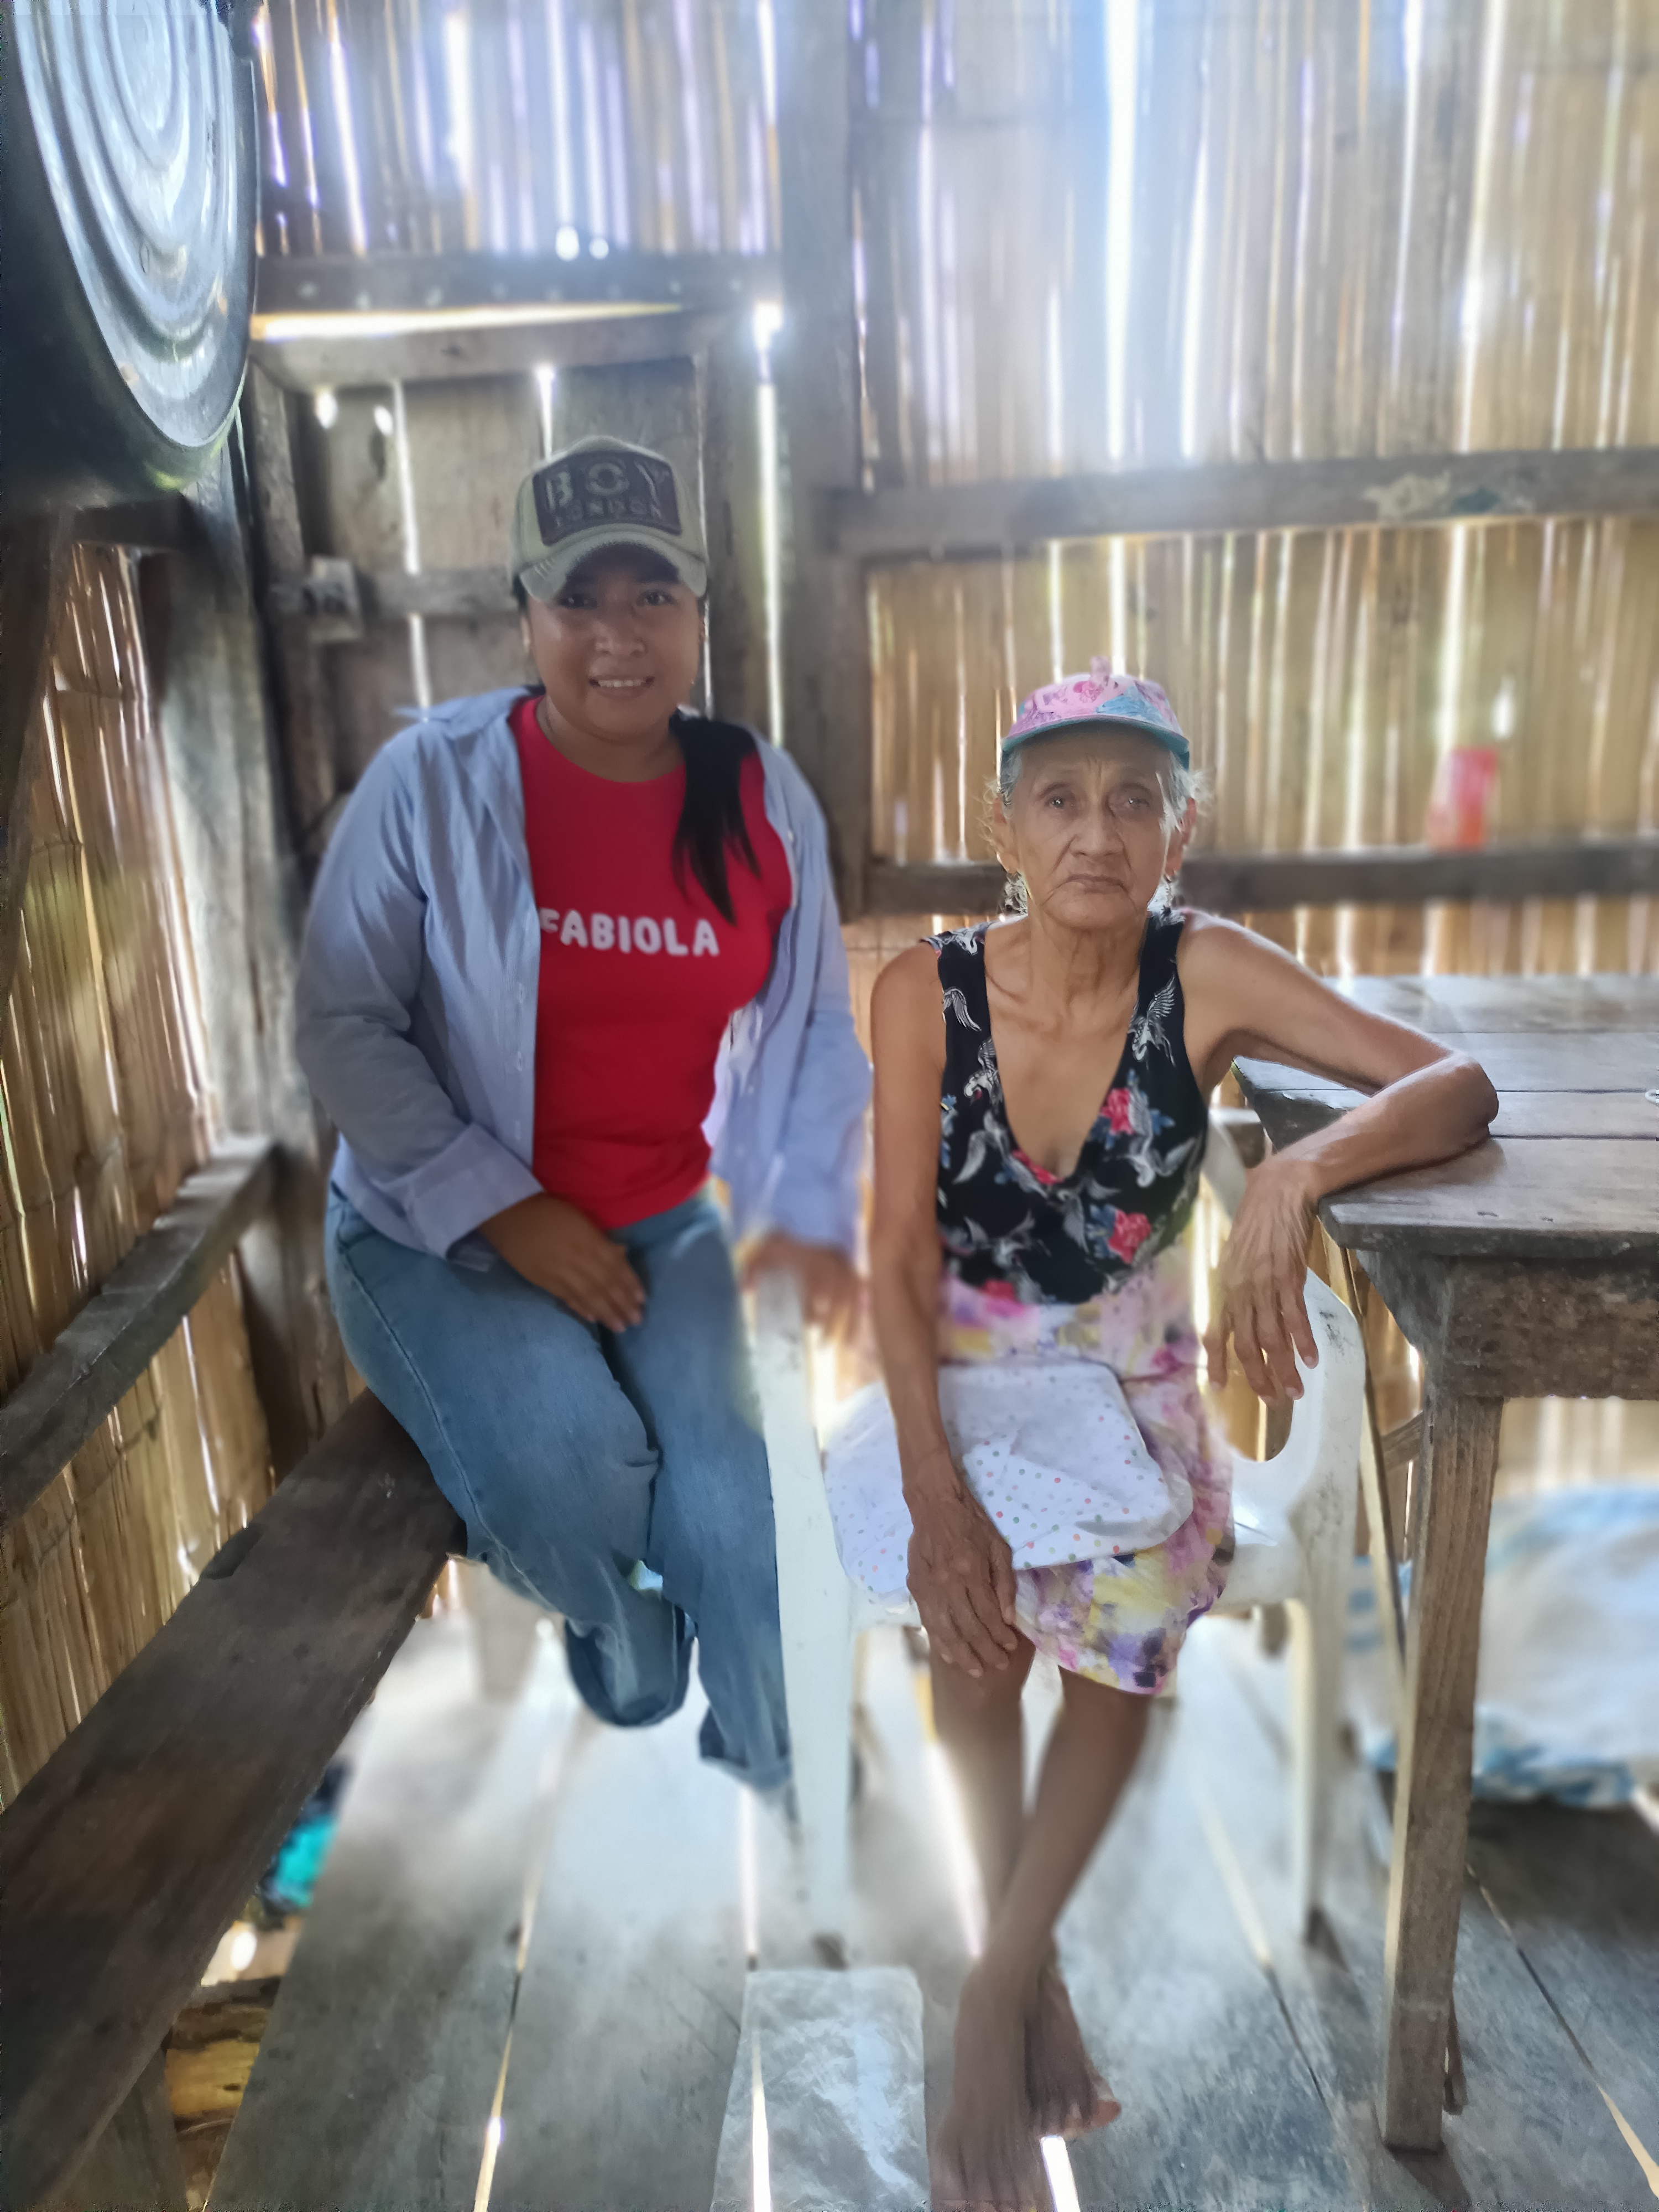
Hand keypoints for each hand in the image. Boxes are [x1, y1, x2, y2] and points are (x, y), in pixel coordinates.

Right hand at [480, 1192, 644, 1330]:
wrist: (509, 1215)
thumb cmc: (548, 1210)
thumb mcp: (579, 1218)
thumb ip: (600, 1239)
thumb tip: (622, 1254)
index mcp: (589, 1240)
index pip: (615, 1267)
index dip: (630, 1284)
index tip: (642, 1300)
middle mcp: (578, 1258)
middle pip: (605, 1285)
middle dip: (622, 1304)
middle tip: (636, 1321)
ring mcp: (560, 1272)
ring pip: (588, 1295)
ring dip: (606, 1312)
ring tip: (620, 1327)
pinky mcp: (543, 1281)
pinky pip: (566, 1297)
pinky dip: (581, 1308)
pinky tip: (593, 1318)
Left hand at [743, 1231, 861, 1339]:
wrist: (808, 1210)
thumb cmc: (785, 1235)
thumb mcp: (765, 1248)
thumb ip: (753, 1268)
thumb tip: (745, 1291)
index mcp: (810, 1261)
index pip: (813, 1289)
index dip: (812, 1309)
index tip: (808, 1325)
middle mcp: (831, 1265)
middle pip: (835, 1299)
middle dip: (829, 1325)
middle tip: (821, 1347)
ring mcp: (846, 1266)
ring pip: (853, 1298)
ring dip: (851, 1323)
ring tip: (846, 1346)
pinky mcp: (854, 1266)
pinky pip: (863, 1290)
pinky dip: (863, 1308)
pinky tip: (860, 1324)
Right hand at [905, 1467, 1020, 1676]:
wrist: (934, 1504)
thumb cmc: (972, 1523)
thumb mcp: (999, 1547)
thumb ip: (1004, 1583)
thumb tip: (1007, 1618)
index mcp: (971, 1571)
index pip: (988, 1614)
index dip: (999, 1635)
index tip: (1010, 1648)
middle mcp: (949, 1584)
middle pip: (968, 1627)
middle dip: (985, 1651)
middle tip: (997, 1666)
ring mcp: (929, 1587)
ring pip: (945, 1630)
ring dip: (961, 1653)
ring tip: (974, 1670)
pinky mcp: (917, 1587)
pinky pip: (928, 1620)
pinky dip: (939, 1640)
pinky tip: (948, 1653)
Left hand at [1204, 1155, 1319, 1403]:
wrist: (1279, 1191)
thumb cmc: (1259, 1219)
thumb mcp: (1239, 1255)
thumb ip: (1238, 1284)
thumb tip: (1242, 1309)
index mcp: (1226, 1286)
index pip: (1217, 1332)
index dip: (1217, 1361)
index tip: (1220, 1386)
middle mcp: (1241, 1290)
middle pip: (1247, 1344)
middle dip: (1258, 1377)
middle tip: (1271, 1401)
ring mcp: (1265, 1285)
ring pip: (1272, 1338)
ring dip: (1284, 1368)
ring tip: (1294, 1391)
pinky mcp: (1290, 1278)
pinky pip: (1296, 1318)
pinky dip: (1304, 1341)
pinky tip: (1312, 1360)